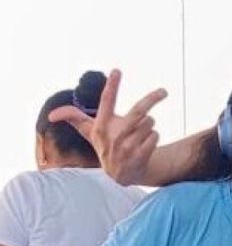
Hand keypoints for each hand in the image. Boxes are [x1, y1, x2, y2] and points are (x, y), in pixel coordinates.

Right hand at [48, 69, 166, 185]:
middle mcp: (113, 136)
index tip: (117, 70)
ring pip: (149, 122)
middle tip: (164, 91)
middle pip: (139, 111)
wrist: (121, 175)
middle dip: (153, 98)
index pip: (106, 102)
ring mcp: (126, 148)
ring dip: (149, 125)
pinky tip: (144, 145)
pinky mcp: (138, 157)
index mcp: (101, 126)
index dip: (112, 86)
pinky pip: (155, 135)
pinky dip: (153, 137)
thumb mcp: (91, 133)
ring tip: (139, 133)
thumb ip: (75, 119)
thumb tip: (52, 115)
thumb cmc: (106, 146)